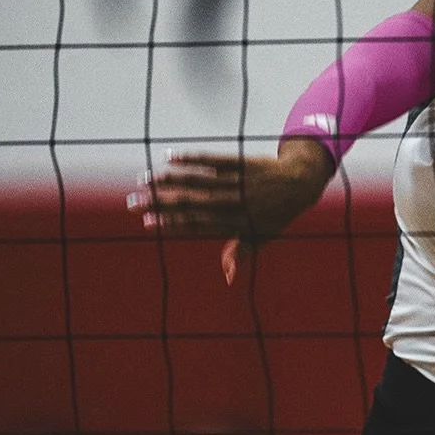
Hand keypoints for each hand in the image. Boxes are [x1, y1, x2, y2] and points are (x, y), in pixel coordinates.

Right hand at [126, 138, 332, 282]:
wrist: (300, 182)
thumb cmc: (277, 214)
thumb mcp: (263, 238)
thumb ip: (241, 253)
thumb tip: (226, 277)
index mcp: (237, 224)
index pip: (198, 225)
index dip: (171, 224)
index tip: (147, 222)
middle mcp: (235, 203)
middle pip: (192, 203)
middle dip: (161, 203)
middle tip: (134, 202)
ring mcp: (238, 182)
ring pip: (198, 181)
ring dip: (169, 180)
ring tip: (145, 180)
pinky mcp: (241, 163)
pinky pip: (213, 160)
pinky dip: (191, 158)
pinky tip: (170, 157)